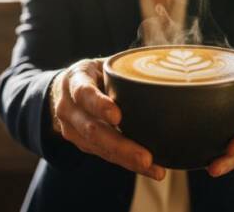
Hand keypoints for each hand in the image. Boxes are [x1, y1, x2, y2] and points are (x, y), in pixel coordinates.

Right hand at [49, 58, 165, 180]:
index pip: (83, 93)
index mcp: (75, 80)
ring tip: (152, 166)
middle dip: (120, 146)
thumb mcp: (102, 64)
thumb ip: (125, 69)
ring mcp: (72, 129)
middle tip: (145, 156)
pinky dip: (129, 164)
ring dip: (127, 160)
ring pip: (99, 148)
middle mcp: (69, 108)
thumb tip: (168, 67)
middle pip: (93, 130)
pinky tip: (152, 169)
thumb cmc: (95, 74)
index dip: (99, 104)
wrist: (65, 91)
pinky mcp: (83, 144)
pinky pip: (106, 156)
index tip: (117, 116)